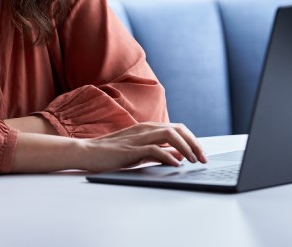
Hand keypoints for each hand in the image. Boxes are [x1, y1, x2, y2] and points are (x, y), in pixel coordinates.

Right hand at [78, 122, 206, 171]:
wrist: (88, 151)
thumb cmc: (112, 152)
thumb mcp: (140, 150)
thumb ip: (159, 150)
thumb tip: (179, 155)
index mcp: (147, 128)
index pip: (177, 128)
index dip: (192, 140)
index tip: (201, 155)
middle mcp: (145, 128)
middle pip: (178, 129)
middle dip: (194, 143)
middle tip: (203, 159)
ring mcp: (138, 137)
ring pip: (169, 134)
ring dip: (185, 148)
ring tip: (193, 161)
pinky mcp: (130, 149)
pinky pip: (154, 149)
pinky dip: (168, 156)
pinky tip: (175, 164)